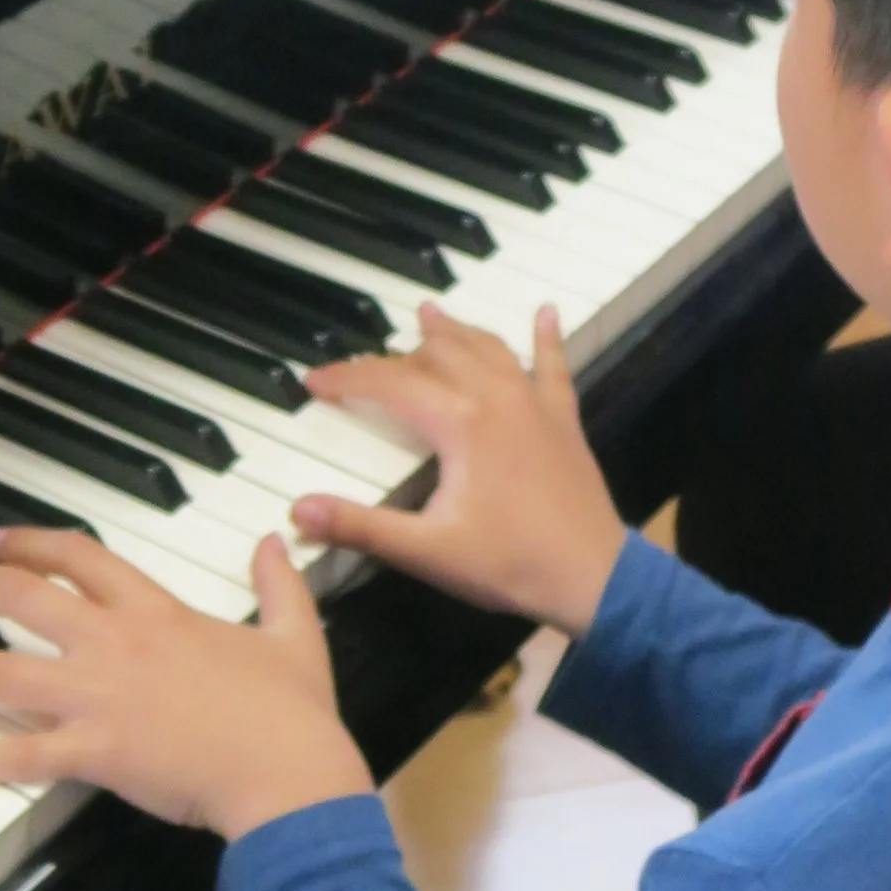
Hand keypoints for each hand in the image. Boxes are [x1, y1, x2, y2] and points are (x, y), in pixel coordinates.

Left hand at [0, 525, 371, 840]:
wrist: (288, 774)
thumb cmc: (293, 714)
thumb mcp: (295, 635)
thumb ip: (278, 586)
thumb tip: (274, 543)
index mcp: (158, 613)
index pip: (83, 558)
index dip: (34, 544)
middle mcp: (117, 644)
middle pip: (22, 599)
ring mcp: (101, 697)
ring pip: (2, 673)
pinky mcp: (96, 752)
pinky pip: (18, 755)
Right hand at [292, 304, 627, 641]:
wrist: (592, 577)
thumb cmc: (508, 564)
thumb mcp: (426, 551)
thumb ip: (359, 527)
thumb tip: (299, 510)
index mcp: (459, 422)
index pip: (389, 383)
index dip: (347, 378)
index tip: (313, 381)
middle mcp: (496, 397)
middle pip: (436, 356)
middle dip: (394, 356)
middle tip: (363, 366)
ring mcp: (534, 404)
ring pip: (487, 348)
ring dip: (454, 332)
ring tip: (428, 314)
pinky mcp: (563, 419)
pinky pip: (553, 366)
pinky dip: (546, 337)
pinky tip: (546, 312)